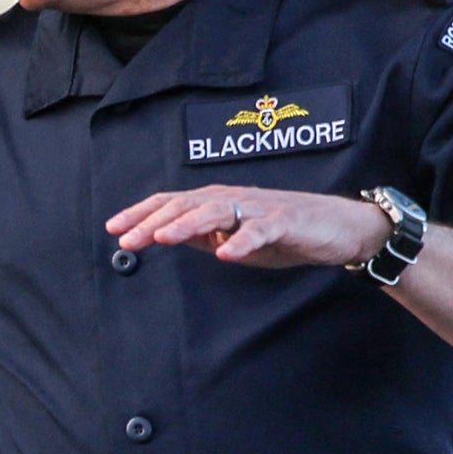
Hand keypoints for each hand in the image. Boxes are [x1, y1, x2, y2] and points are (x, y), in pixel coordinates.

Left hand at [102, 184, 381, 271]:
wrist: (340, 227)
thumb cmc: (284, 231)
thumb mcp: (233, 236)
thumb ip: (201, 235)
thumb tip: (162, 236)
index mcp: (218, 202)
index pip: (172, 202)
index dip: (142, 213)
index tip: (112, 228)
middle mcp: (234, 199)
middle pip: (187, 205)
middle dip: (154, 221)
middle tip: (126, 239)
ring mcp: (260, 209)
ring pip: (218, 211)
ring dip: (188, 224)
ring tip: (164, 238)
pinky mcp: (286, 222)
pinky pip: (261, 231)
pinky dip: (243, 241)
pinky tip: (225, 253)